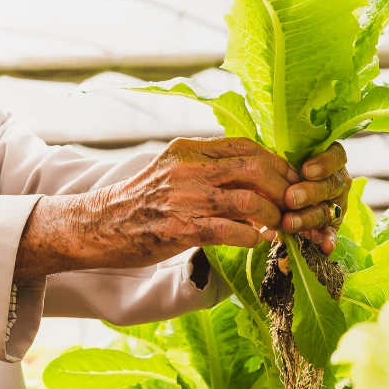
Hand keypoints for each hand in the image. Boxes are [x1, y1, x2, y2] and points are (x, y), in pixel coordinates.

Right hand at [14, 137, 296, 280]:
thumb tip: (248, 173)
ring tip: (279, 227)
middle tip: (294, 206)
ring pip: (250, 200)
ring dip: (273, 217)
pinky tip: (257, 242)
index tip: (290, 181)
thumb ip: (206, 166)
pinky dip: (253, 237)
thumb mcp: (171, 170)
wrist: (94, 227)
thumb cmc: (138, 203)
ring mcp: (185, 198)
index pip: (247, 147)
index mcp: (188, 150)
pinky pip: (232, 231)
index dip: (277, 164)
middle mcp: (189, 168)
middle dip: (284, 189)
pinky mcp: (182, 228)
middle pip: (257, 168)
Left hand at [281, 143, 350, 254]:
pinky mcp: (330, 227)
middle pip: (331, 186)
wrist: (280, 199)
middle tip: (290, 198)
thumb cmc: (280, 175)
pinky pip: (332, 233)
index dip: (325, 164)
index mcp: (330, 163)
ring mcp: (335, 206)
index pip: (336, 157)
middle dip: (310, 192)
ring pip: (327, 210)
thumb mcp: (282, 166)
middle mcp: (336, 184)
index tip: (306, 171)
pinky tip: (325, 247)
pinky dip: (328, 240)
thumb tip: (261, 168)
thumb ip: (280, 166)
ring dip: (308, 217)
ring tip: (289, 223)